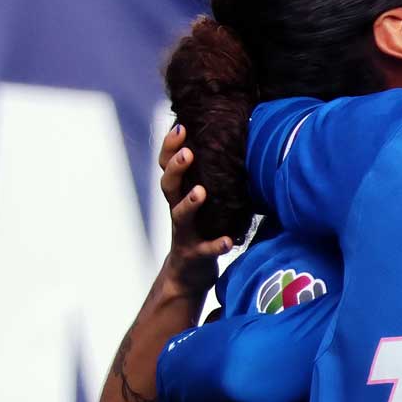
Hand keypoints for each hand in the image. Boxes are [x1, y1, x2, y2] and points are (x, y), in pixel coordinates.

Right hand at [156, 125, 230, 294]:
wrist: (188, 274)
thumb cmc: (200, 229)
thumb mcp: (203, 201)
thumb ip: (211, 178)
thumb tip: (233, 144)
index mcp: (179, 195)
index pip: (167, 166)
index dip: (170, 147)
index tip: (181, 127)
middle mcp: (177, 210)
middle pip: (169, 185)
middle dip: (176, 167)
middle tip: (187, 153)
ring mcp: (185, 233)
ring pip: (180, 215)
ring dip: (189, 203)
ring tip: (201, 192)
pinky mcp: (196, 254)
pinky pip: (205, 249)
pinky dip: (216, 245)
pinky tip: (227, 241)